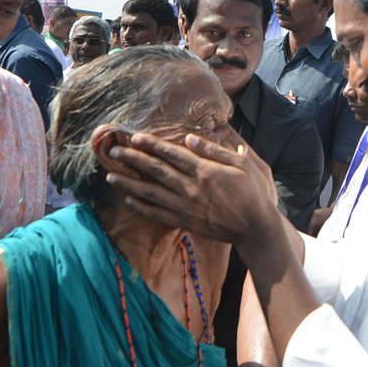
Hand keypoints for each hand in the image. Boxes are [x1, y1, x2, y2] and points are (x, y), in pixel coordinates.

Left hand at [105, 131, 281, 250]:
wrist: (256, 229)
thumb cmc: (253, 193)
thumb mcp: (242, 164)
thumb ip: (214, 151)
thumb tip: (189, 137)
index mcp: (205, 171)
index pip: (172, 154)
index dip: (152, 144)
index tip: (134, 137)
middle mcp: (191, 188)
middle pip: (156, 170)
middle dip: (133, 160)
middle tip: (113, 152)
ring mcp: (187, 207)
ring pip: (152, 193)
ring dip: (130, 184)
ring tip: (111, 177)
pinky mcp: (186, 221)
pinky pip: (159, 214)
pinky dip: (142, 207)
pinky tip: (129, 199)